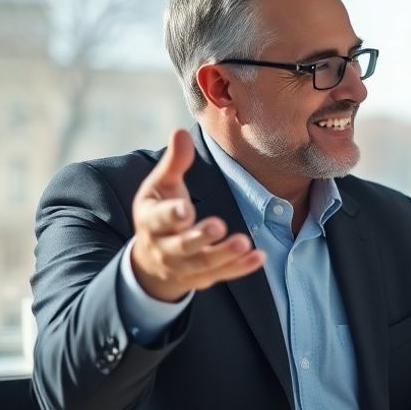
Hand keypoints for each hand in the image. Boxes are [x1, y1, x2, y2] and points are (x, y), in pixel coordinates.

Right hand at [129, 129, 264, 300]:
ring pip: (204, 263)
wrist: (150, 259)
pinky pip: (223, 274)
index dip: (171, 215)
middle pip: (182, 245)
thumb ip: (174, 162)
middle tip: (219, 226)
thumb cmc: (160, 211)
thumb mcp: (161, 186)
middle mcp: (165, 246)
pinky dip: (241, 267)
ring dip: (225, 254)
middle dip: (199, 237)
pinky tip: (259, 257)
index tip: (185, 209)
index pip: (160, 219)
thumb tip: (181, 131)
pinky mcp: (202, 277)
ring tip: (244, 243)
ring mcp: (183, 265)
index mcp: (152, 220)